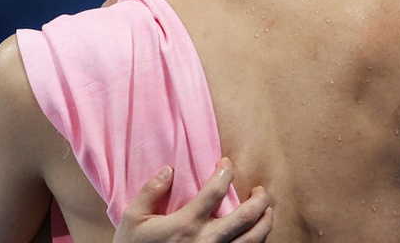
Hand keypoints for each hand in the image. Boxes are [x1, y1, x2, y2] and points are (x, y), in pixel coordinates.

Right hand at [116, 158, 271, 242]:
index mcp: (185, 224)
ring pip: (253, 240)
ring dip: (265, 222)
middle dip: (260, 199)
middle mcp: (205, 241)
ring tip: (266, 211)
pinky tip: (256, 234)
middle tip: (260, 190)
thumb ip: (150, 191)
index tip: (226, 163)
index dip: (226, 172)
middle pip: (246, 217)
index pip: (216, 191)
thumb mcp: (132, 218)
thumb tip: (169, 170)